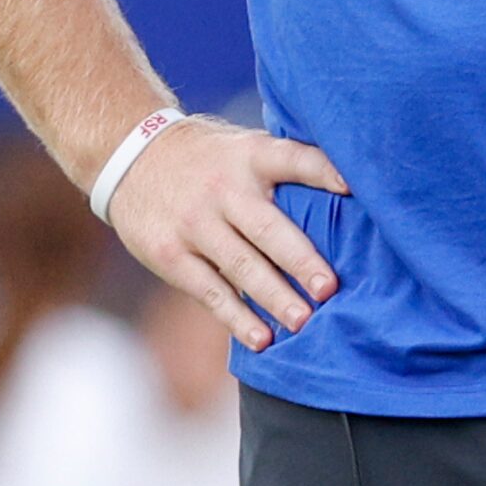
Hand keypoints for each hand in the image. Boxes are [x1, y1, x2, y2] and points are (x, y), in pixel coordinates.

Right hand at [104, 115, 348, 352]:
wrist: (131, 158)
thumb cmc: (211, 159)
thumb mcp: (245, 146)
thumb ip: (286, 166)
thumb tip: (353, 191)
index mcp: (251, 156)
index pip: (292, 159)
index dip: (323, 170)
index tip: (352, 187)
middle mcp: (224, 189)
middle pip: (268, 228)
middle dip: (300, 260)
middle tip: (330, 288)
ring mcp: (195, 224)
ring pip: (241, 266)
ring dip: (274, 298)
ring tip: (303, 322)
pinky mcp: (170, 254)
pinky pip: (210, 291)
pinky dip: (236, 317)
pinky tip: (261, 338)